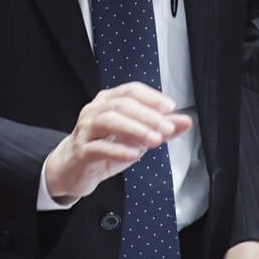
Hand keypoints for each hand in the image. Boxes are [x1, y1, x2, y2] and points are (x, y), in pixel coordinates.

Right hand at [44, 83, 191, 201]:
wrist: (73, 168)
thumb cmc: (104, 147)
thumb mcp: (136, 137)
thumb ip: (160, 128)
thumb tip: (185, 121)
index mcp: (108, 101)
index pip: (130, 90)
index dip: (151, 97)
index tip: (170, 107)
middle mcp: (95, 111)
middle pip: (121, 104)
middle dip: (148, 115)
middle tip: (167, 127)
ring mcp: (86, 130)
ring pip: (109, 121)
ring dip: (135, 129)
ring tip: (154, 139)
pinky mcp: (82, 151)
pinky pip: (98, 147)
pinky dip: (118, 150)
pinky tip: (134, 154)